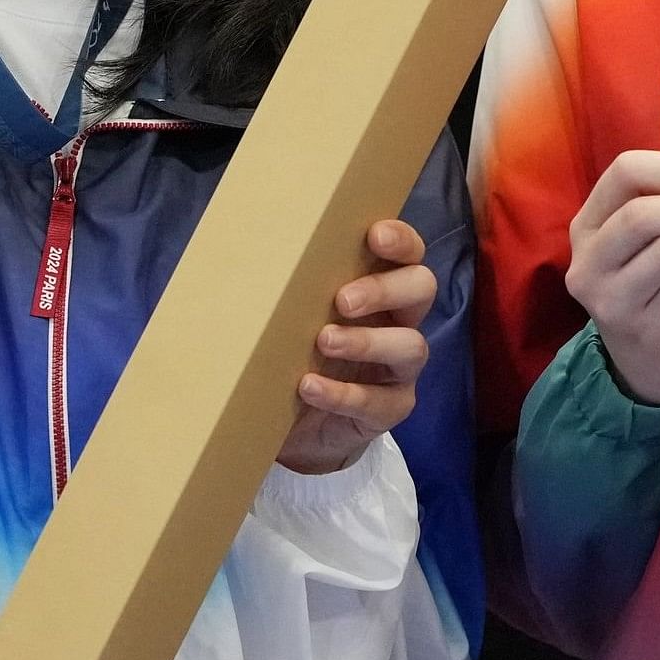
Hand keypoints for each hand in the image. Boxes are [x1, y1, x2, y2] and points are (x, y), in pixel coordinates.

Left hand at [277, 219, 434, 475]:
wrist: (284, 422)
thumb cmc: (286, 349)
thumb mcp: (283, 313)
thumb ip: (278, 285)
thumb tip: (238, 252)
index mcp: (378, 285)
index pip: (408, 252)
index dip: (401, 240)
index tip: (374, 236)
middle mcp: (398, 320)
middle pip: (421, 289)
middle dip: (384, 289)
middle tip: (342, 300)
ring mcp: (399, 367)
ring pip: (411, 346)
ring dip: (366, 341)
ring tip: (324, 342)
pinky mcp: (390, 408)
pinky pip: (379, 401)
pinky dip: (343, 393)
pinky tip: (309, 387)